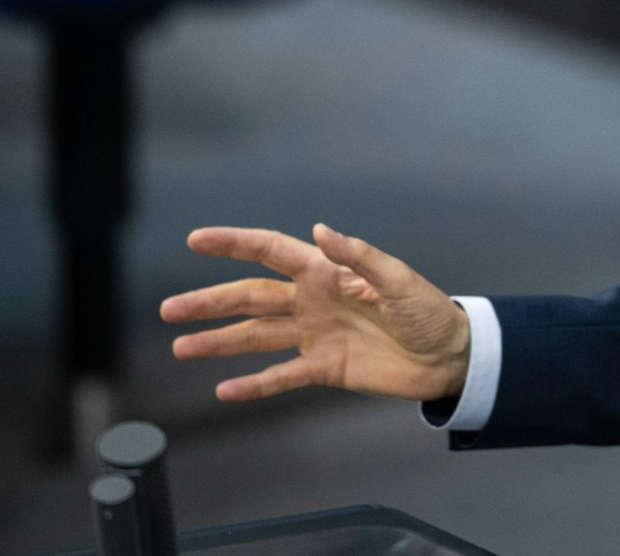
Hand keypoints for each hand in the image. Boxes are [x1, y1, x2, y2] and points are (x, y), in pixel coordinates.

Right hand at [160, 223, 470, 403]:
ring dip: (219, 343)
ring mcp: (315, 335)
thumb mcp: (398, 279)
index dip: (233, 244)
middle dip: (209, 302)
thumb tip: (322, 230)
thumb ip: (359, 256)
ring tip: (181, 347)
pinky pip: (282, 376)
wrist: (450, 357)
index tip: (196, 239)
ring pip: (256, 337)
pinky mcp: (325, 368)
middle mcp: (313, 300)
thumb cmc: (429, 311)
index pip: (270, 252)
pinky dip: (254, 385)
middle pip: (250, 298)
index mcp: (327, 272)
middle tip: (170, 309)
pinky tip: (225, 389)